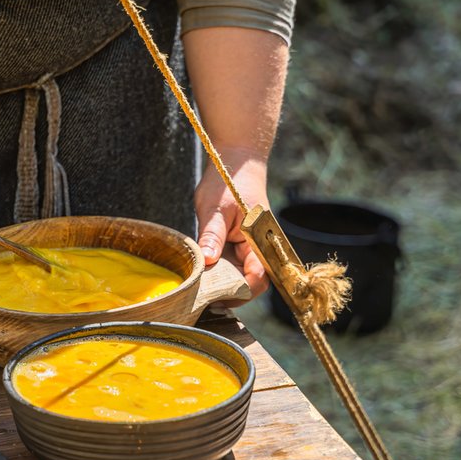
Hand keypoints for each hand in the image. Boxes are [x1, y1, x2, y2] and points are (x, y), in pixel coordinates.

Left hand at [194, 148, 269, 301]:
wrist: (236, 159)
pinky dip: (217, 271)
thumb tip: (208, 261)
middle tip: (203, 300)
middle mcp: (257, 246)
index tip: (218, 297)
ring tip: (199, 291)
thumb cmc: (229, 180)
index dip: (242, 291)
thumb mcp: (216, 208)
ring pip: (238, 274)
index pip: (259, 277)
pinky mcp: (235, 243)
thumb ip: (212, 235)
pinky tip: (201, 276)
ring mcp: (246, 245)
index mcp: (261, 239)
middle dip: (230, 292)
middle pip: (249, 280)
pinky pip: (229, 263)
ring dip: (222, 283)